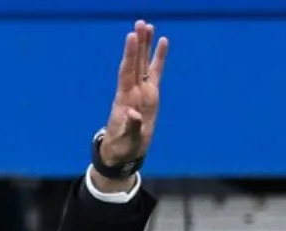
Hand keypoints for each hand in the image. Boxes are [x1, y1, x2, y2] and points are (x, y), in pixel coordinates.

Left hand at [96, 20, 168, 170]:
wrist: (123, 152)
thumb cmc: (123, 146)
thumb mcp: (127, 140)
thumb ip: (131, 127)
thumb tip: (134, 115)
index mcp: (125, 99)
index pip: (127, 72)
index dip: (130, 54)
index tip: (131, 36)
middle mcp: (132, 91)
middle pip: (135, 63)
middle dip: (138, 44)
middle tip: (140, 23)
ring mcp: (141, 91)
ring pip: (144, 64)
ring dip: (146, 45)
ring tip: (148, 26)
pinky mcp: (150, 95)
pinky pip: (155, 73)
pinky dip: (158, 58)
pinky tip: (162, 43)